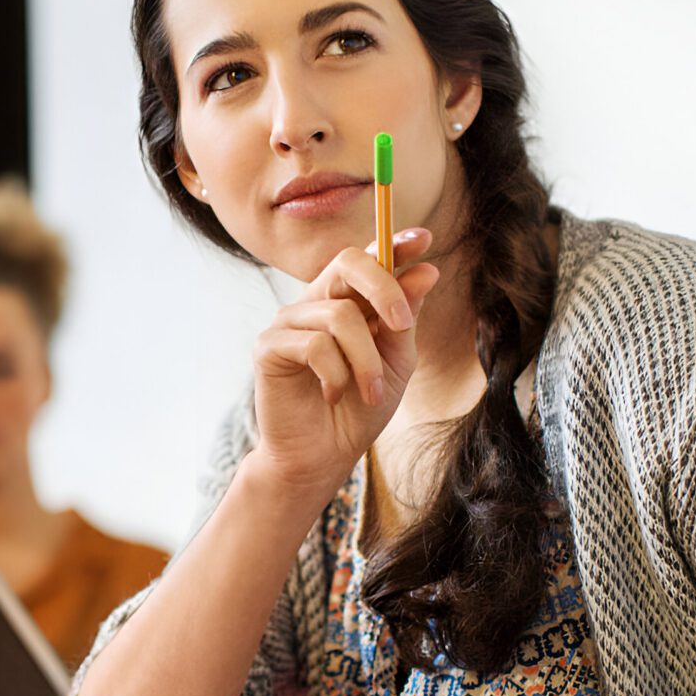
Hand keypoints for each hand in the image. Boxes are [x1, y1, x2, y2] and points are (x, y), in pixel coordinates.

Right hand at [249, 227, 438, 500]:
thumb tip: (426, 270)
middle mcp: (316, 303)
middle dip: (384, 287)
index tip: (423, 239)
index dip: (393, 244)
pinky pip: (314, 346)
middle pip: (348, 262)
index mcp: (347, 302)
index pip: (368, 259)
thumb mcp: (396, 362)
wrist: (323, 457)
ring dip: (366, 361)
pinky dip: (336, 375)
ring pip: (339, 316)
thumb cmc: (359, 410)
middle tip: (402, 325)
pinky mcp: (268, 346)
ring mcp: (289, 321)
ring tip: (370, 392)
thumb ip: (405, 319)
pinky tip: (332, 394)